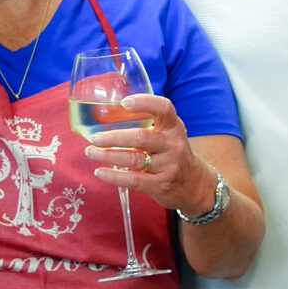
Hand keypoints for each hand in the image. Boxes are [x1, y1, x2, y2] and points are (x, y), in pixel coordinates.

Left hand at [84, 93, 214, 215]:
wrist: (196, 186)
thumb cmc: (174, 155)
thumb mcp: (169, 136)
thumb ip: (148, 126)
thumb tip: (108, 117)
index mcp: (174, 127)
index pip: (164, 108)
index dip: (144, 102)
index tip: (124, 103)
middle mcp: (173, 145)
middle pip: (141, 137)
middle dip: (114, 137)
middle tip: (95, 138)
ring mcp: (168, 166)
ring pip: (134, 159)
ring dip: (108, 155)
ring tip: (91, 152)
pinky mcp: (161, 185)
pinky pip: (134, 180)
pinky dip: (114, 176)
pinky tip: (100, 172)